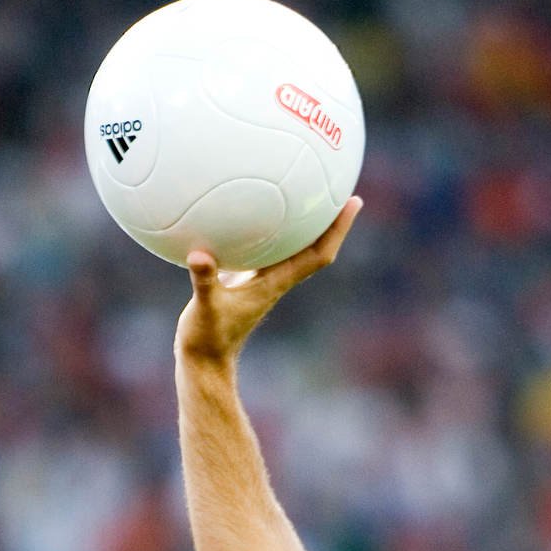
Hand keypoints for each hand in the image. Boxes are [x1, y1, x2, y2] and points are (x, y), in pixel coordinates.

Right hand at [176, 197, 361, 365]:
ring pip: (293, 249)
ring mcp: (262, 281)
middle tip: (340, 189)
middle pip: (314, 247)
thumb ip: (204, 280)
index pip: (317, 254)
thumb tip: (198, 255)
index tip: (352, 202)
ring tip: (309, 196)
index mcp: (275, 284)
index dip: (337, 229)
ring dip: (305, 226)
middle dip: (330, 221)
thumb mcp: (204, 308)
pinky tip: (255, 215)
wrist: (205, 361)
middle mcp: (275, 280)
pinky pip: (265, 251)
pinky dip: (269, 232)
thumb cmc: (207, 339)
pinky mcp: (245, 281)